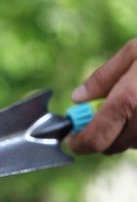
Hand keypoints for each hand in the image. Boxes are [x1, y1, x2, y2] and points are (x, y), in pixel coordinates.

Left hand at [68, 39, 136, 154]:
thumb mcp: (135, 53)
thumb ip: (102, 78)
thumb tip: (77, 98)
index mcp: (130, 101)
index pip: (95, 137)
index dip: (79, 142)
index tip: (72, 139)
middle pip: (110, 147)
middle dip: (98, 137)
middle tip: (96, 120)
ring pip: (130, 146)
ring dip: (121, 134)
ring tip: (131, 108)